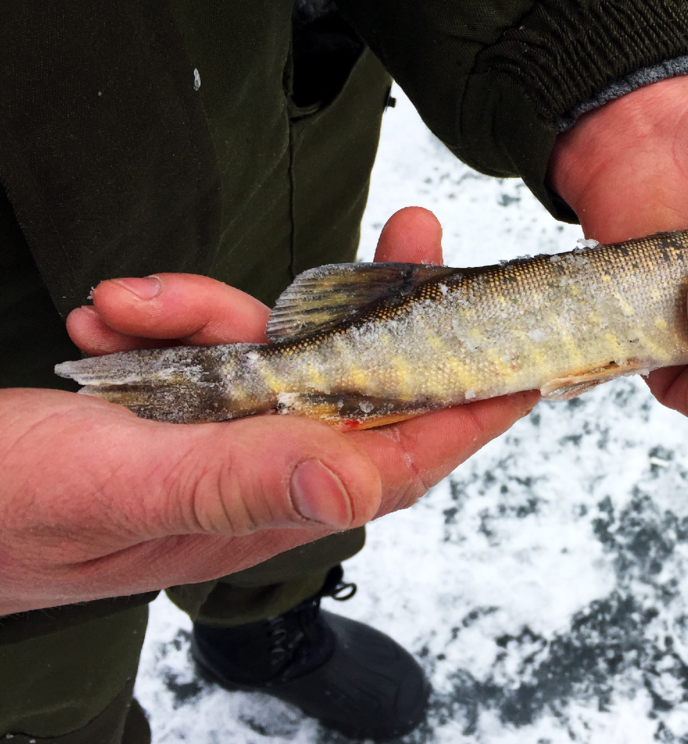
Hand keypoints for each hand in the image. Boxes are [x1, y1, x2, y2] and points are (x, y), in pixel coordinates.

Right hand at [0, 208, 535, 614]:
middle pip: (357, 393)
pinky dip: (163, 321)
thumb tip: (360, 486)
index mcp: (261, 511)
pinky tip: (107, 317)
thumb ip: (237, 483)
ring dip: (216, 312)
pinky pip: (202, 352)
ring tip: (129, 303)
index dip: (467, 409)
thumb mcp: (120, 487)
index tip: (523, 357)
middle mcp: (253, 480)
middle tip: (414, 232)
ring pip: (270, 360)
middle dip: (380, 313)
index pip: (399, 460)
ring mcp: (214, 445)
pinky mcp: (172, 415)